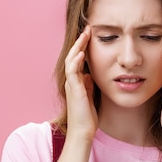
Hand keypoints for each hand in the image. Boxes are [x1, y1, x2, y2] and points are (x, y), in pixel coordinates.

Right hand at [64, 25, 97, 139]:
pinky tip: (81, 52)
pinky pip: (72, 72)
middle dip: (80, 42)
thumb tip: (89, 74)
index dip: (83, 46)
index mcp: (76, 82)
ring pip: (70, 60)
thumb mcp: (90, 97)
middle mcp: (71, 81)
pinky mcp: (74, 90)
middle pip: (73, 56)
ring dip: (78, 47)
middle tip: (88, 29)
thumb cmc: (87, 118)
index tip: (90, 35)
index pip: (78, 59)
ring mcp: (71, 85)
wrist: (83, 132)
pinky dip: (76, 61)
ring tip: (85, 35)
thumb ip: (88, 85)